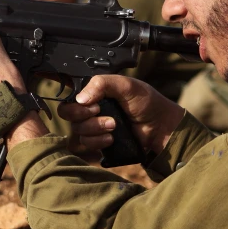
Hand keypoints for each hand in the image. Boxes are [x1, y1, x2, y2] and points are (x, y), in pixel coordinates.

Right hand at [58, 75, 184, 156]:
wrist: (160, 127)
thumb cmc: (146, 102)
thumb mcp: (125, 85)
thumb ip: (101, 84)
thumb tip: (80, 99)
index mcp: (94, 92)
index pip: (69, 93)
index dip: (72, 99)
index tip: (90, 102)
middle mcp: (90, 108)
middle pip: (67, 113)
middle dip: (82, 114)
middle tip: (100, 111)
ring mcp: (93, 126)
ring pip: (77, 130)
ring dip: (94, 128)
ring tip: (114, 125)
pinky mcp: (98, 143)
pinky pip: (86, 144)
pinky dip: (97, 142)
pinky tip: (112, 138)